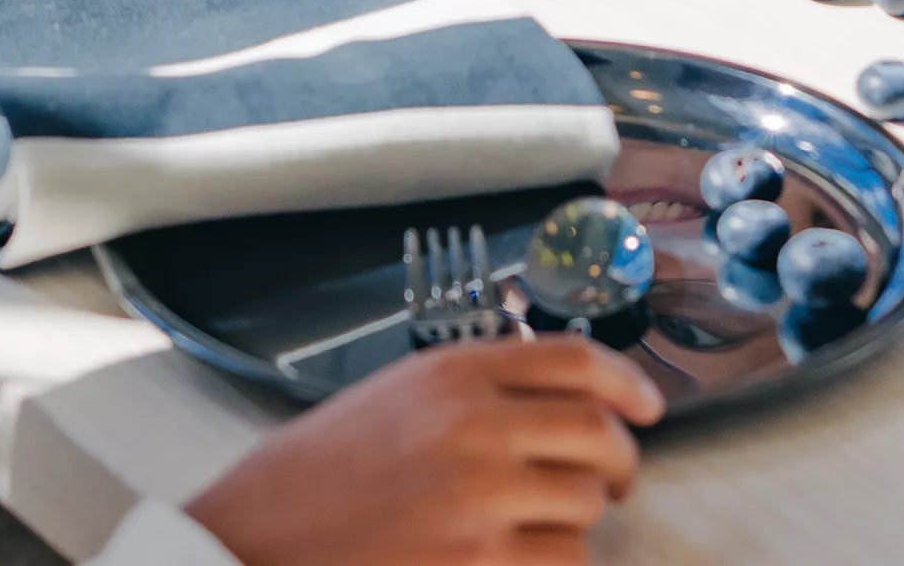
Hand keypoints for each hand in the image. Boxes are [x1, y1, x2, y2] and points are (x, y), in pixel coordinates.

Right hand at [184, 336, 665, 565]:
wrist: (255, 541)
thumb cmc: (317, 473)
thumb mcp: (398, 394)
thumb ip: (477, 388)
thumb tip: (560, 403)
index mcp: (452, 370)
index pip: (575, 358)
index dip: (627, 380)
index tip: (648, 403)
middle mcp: (475, 425)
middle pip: (599, 432)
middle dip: (620, 459)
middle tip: (615, 476)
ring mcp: (480, 500)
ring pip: (588, 503)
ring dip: (580, 517)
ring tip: (543, 522)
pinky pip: (566, 561)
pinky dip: (559, 562)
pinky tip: (524, 556)